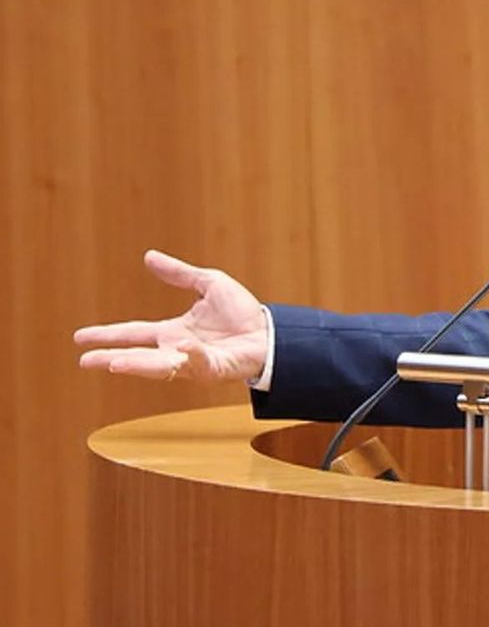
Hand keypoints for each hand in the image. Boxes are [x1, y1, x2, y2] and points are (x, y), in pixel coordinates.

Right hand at [76, 249, 268, 383]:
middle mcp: (176, 349)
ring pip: (158, 366)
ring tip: (113, 363)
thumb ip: (180, 274)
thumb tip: (150, 257)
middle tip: (85, 361)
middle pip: (137, 356)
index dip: (107, 335)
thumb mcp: (209, 284)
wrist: (271, 332)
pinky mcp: (211, 369)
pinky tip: (183, 347)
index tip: (80, 337)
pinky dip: (189, 355)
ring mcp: (192, 362)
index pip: (133, 333)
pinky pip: (196, 363)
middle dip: (110, 358)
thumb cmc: (243, 313)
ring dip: (136, 365)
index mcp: (172, 332)